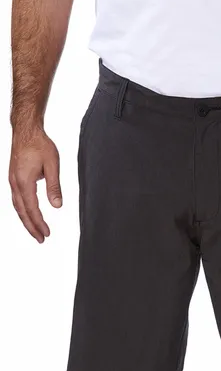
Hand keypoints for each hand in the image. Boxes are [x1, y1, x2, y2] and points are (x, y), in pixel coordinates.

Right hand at [9, 127, 61, 242]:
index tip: (47, 234)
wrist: (26, 131)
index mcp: (24, 182)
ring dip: (26, 220)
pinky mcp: (13, 178)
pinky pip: (16, 199)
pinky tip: (28, 214)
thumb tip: (57, 206)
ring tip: (35, 231)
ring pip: (17, 207)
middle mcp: (15, 184)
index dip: (39, 223)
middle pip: (22, 212)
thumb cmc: (40, 145)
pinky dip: (22, 210)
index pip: (32, 209)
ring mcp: (12, 181)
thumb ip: (54, 186)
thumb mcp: (52, 165)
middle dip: (31, 227)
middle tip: (41, 239)